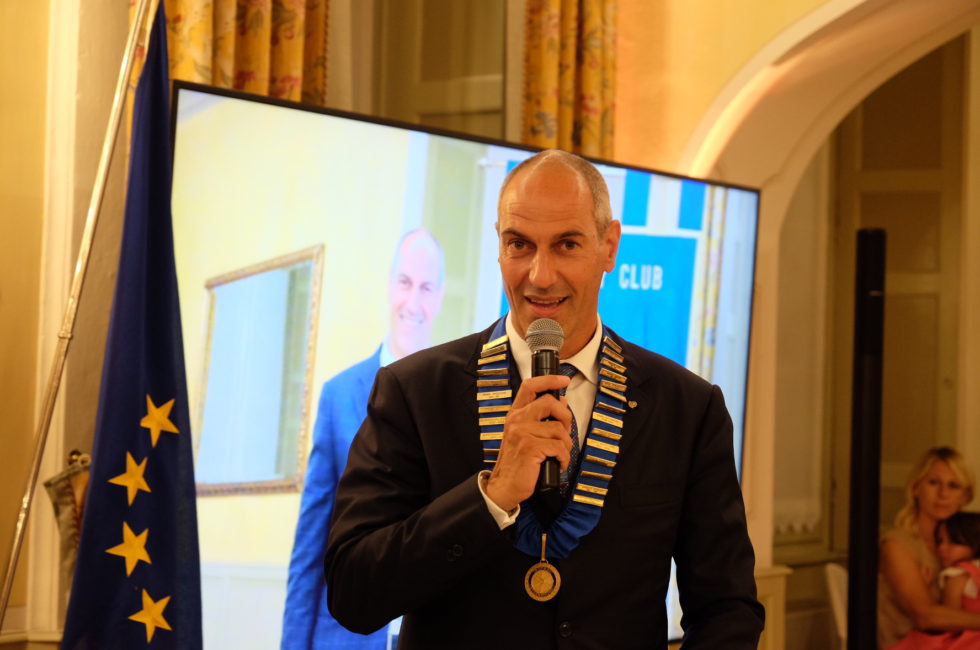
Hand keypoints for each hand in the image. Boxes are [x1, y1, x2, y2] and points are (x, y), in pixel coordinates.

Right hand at [485, 374, 571, 511]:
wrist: (505, 485)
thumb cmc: (517, 461)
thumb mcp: (525, 435)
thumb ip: (540, 418)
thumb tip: (562, 402)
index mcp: (516, 414)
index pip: (530, 386)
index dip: (549, 379)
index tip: (563, 380)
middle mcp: (517, 420)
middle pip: (550, 402)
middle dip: (566, 417)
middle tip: (565, 431)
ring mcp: (522, 433)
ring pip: (559, 429)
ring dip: (565, 445)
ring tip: (558, 454)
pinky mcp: (530, 447)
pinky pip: (559, 447)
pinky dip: (563, 458)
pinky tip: (557, 463)